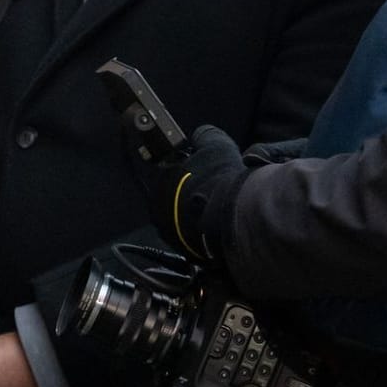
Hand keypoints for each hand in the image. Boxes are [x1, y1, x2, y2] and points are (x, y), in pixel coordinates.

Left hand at [147, 124, 246, 262]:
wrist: (229, 219)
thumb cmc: (218, 180)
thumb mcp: (216, 145)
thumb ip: (205, 136)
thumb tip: (201, 135)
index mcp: (161, 182)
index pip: (171, 176)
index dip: (190, 175)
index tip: (205, 176)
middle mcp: (158, 209)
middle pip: (175, 200)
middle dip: (192, 196)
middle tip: (213, 195)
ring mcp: (170, 233)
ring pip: (183, 221)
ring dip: (196, 216)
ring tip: (218, 214)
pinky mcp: (185, 251)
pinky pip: (192, 239)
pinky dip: (203, 234)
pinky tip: (219, 229)